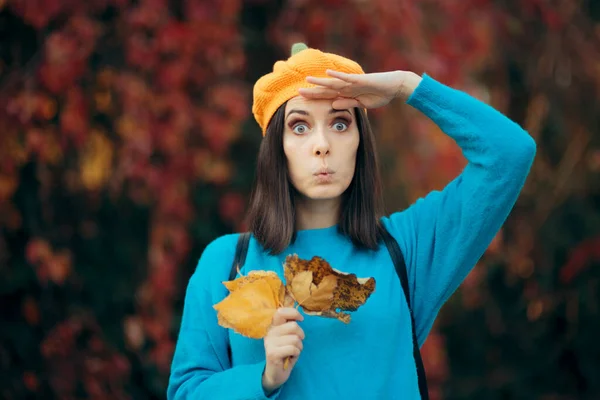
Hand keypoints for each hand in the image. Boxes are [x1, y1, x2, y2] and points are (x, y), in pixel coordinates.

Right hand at [262, 307, 304, 394]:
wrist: (276, 373)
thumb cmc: (285, 353)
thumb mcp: (288, 337)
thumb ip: (290, 325)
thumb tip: (298, 315)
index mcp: (273, 326)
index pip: (280, 312)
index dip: (293, 313)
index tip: (301, 319)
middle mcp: (269, 332)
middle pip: (293, 326)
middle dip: (301, 335)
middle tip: (297, 343)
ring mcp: (269, 343)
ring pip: (295, 339)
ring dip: (299, 346)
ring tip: (293, 351)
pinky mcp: (272, 353)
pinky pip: (293, 349)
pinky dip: (296, 354)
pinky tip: (290, 357)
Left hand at [298, 69, 421, 109]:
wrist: (394, 87)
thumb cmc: (379, 95)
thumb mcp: (361, 104)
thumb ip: (348, 104)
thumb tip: (333, 104)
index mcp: (346, 94)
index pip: (327, 96)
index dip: (315, 98)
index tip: (302, 101)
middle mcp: (347, 87)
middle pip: (326, 90)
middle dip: (312, 91)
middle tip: (296, 91)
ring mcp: (353, 83)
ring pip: (333, 83)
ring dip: (320, 82)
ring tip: (307, 80)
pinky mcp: (361, 80)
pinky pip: (347, 78)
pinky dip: (338, 76)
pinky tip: (327, 73)